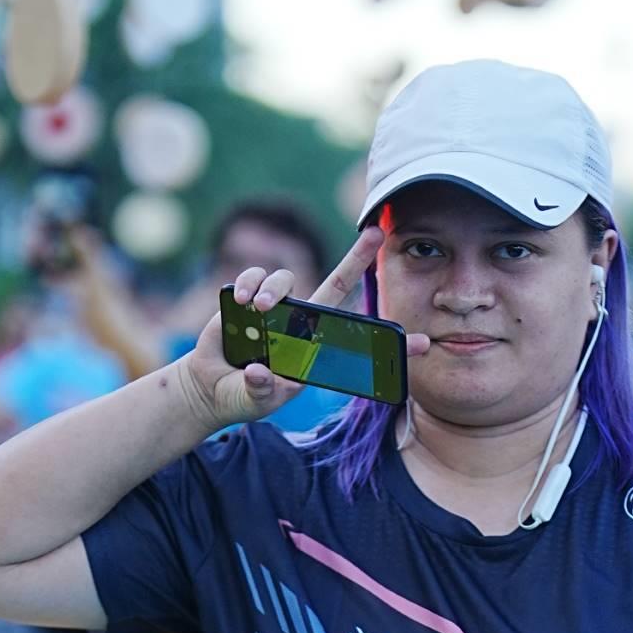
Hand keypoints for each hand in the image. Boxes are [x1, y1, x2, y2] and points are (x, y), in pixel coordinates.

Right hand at [176, 227, 431, 430]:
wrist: (208, 388)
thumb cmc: (241, 396)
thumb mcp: (256, 400)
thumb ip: (262, 389)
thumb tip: (262, 372)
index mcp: (312, 351)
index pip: (355, 342)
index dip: (386, 342)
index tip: (424, 342)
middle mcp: (301, 325)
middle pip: (336, 285)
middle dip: (357, 257)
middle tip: (376, 232)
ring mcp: (277, 309)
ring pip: (287, 278)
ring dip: (273, 289)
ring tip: (257, 310)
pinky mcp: (249, 299)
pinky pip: (255, 278)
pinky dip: (247, 285)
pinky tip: (239, 303)